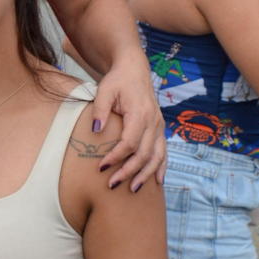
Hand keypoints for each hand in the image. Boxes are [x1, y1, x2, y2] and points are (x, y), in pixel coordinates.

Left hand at [88, 54, 166, 191]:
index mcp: (140, 113)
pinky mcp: (159, 129)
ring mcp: (159, 126)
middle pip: (143, 153)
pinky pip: (163, 152)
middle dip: (128, 171)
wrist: (134, 70)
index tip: (101, 167)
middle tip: (112, 185)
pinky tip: (157, 182)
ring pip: (156, 156)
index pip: (129, 142)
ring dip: (145, 175)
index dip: (116, 157)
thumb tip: (96, 130)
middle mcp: (153, 122)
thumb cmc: (117, 80)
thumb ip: (100, 110)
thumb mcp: (104, 90)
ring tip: (132, 189)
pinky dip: (161, 167)